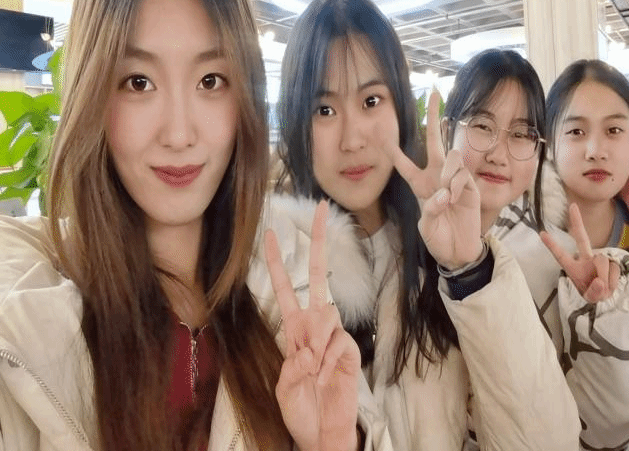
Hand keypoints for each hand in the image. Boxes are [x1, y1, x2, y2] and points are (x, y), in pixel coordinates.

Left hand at [265, 200, 360, 450]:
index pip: (286, 286)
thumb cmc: (301, 408)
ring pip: (326, 314)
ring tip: (313, 373)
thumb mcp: (284, 383)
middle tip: (320, 208)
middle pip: (319, 275)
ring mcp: (334, 334)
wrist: (322, 431)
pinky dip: (327, 361)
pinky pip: (337, 341)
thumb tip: (314, 337)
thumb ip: (296, 357)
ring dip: (315, 345)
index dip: (277, 261)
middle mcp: (315, 324)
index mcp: (295, 328)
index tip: (270, 233)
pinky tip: (326, 376)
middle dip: (318, 241)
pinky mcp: (350, 347)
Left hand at [385, 90, 481, 269]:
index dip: (392, 148)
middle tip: (433, 93)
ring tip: (446, 196)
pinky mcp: (470, 186)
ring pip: (452, 156)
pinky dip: (457, 186)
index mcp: (420, 184)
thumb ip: (430, 210)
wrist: (459, 252)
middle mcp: (437, 176)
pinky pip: (462, 175)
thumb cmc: (438, 238)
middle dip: (434, 117)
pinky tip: (455, 199)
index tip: (380, 130)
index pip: (404, 162)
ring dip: (447, 174)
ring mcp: (455, 179)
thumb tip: (443, 193)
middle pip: (434, 140)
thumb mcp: (425, 227)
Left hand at [541, 203, 619, 302]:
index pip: (560, 255)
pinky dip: (614, 280)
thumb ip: (594, 292)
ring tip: (603, 286)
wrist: (606, 298)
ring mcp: (599, 259)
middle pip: (582, 238)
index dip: (552, 245)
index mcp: (573, 267)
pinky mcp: (613, 262)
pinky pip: (615, 268)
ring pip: (602, 262)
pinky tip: (610, 284)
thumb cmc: (592, 293)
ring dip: (605, 278)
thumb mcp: (589, 297)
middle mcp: (585, 259)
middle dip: (577, 221)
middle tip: (572, 205)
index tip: (542, 233)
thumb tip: (601, 282)